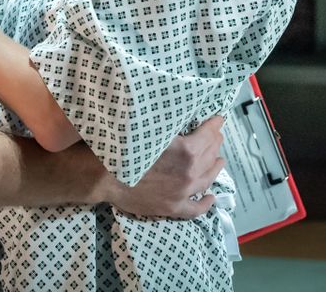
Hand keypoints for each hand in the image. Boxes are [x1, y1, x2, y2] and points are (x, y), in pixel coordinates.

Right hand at [103, 116, 225, 218]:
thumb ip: (172, 125)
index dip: (214, 125)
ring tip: (219, 160)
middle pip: (210, 155)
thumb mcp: (151, 128)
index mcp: (187, 151)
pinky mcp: (173, 207)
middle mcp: (190, 172)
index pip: (208, 135)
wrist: (106, 176)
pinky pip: (195, 209)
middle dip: (215, 143)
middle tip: (217, 136)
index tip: (218, 119)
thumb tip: (184, 117)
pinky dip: (206, 203)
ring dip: (215, 167)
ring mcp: (183, 192)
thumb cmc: (126, 147)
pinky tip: (211, 198)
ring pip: (207, 179)